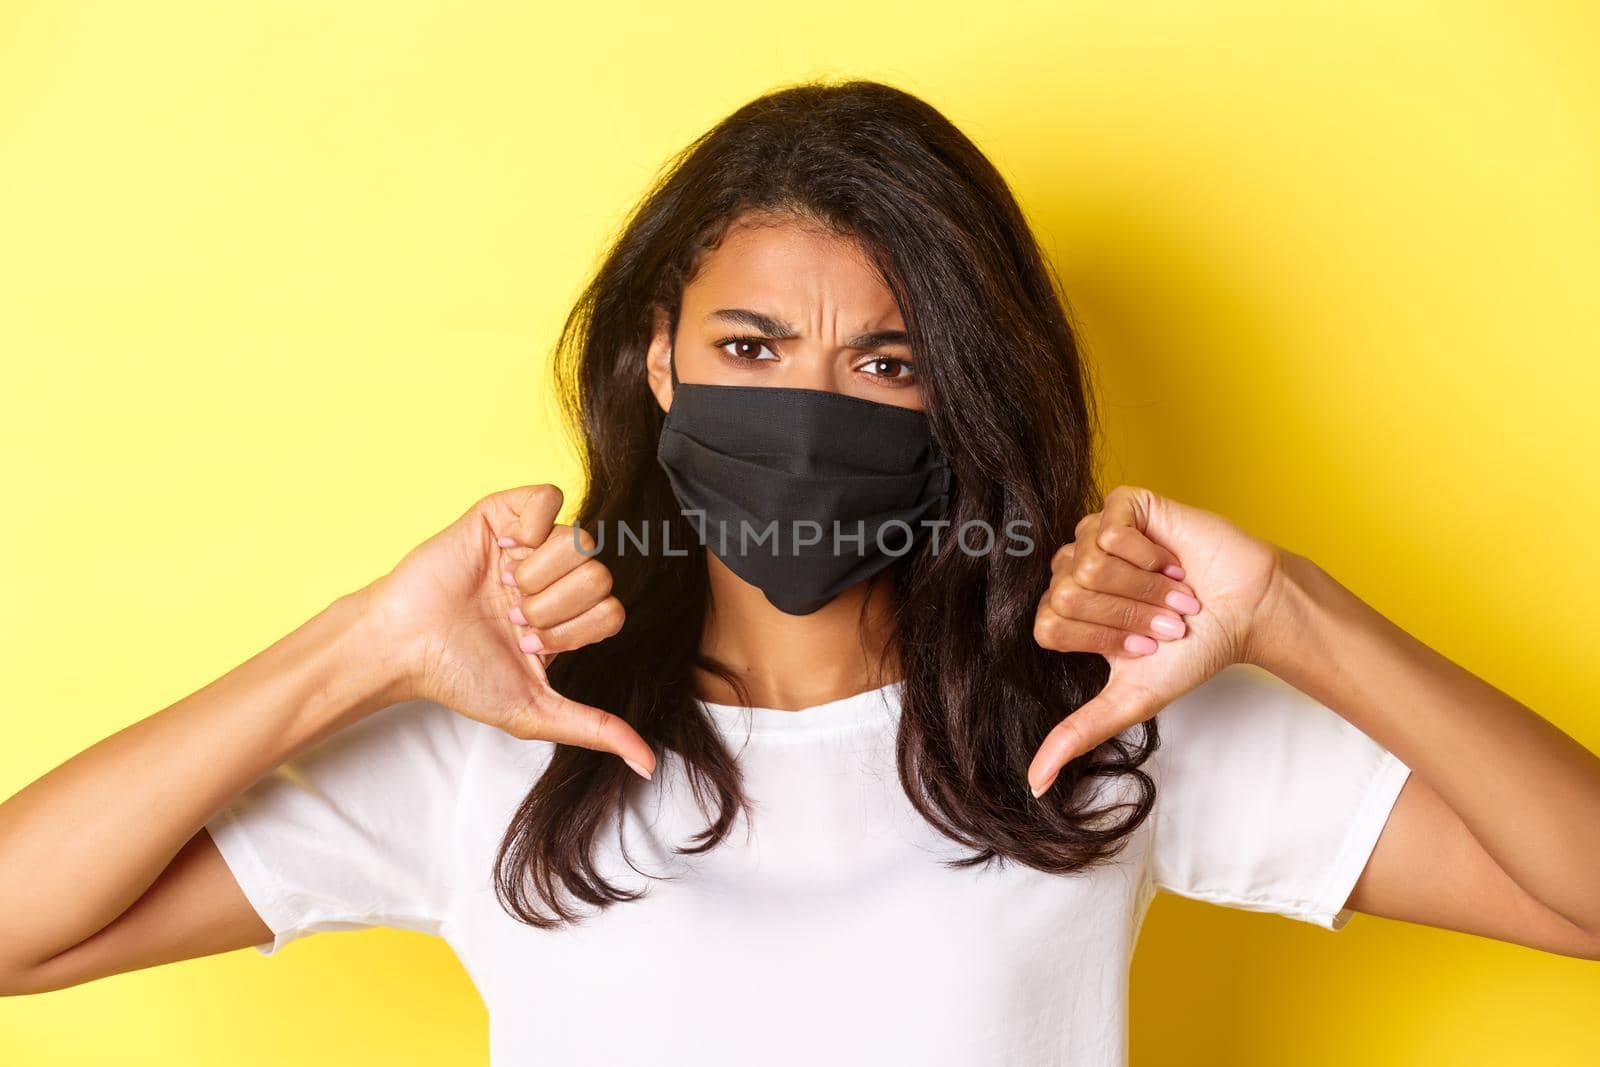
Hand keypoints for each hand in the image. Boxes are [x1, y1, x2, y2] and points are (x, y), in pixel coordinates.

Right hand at [358, 484, 653, 778]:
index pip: (612, 612)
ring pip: (581, 540)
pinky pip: (550, 497)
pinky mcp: (505, 513)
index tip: (530, 644)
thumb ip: (596, 729)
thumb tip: (649, 765)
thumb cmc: (461, 675)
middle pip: (601, 576)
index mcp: (569, 616)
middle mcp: (557, 577)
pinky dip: (529, 527)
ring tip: (502, 589)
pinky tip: (502, 551)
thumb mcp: (535, 710)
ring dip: (536, 575)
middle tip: (512, 617)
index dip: (573, 633)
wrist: (406, 645)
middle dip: (553, 608)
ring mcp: (533, 542)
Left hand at [1027, 484, 1286, 795]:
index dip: (1101, 641)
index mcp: (1067, 610)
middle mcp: (1074, 568)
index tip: (1144, 647)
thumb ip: (1077, 734)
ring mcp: (1096, 533)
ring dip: (1144, 590)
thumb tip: (1035, 783)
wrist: (1247, 612)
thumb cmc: (1191, 651)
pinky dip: (1148, 556)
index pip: (1049, 625)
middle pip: (1067, 595)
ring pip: (1090, 565)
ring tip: (1176, 594)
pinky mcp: (1124, 505)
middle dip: (1127, 618)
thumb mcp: (1129, 699)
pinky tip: (1172, 561)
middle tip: (1165, 622)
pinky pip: (1109, 529)